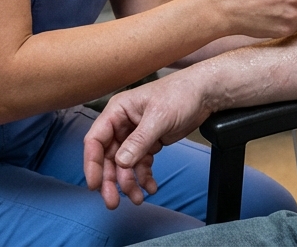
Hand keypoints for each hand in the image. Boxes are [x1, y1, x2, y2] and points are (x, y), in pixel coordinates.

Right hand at [83, 74, 210, 208]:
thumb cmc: (180, 94)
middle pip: (108, 157)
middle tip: (113, 202)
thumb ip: (139, 140)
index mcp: (117, 111)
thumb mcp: (159, 117)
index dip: (92, 164)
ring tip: (138, 198)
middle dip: (111, 180)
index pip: (96, 139)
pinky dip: (144, 177)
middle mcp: (122, 124)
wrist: (204, 94)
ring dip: (129, 182)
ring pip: (124, 165)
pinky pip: (141, 164)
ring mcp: (134, 135)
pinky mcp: (149, 143)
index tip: (94, 185)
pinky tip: (151, 187)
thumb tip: (121, 162)